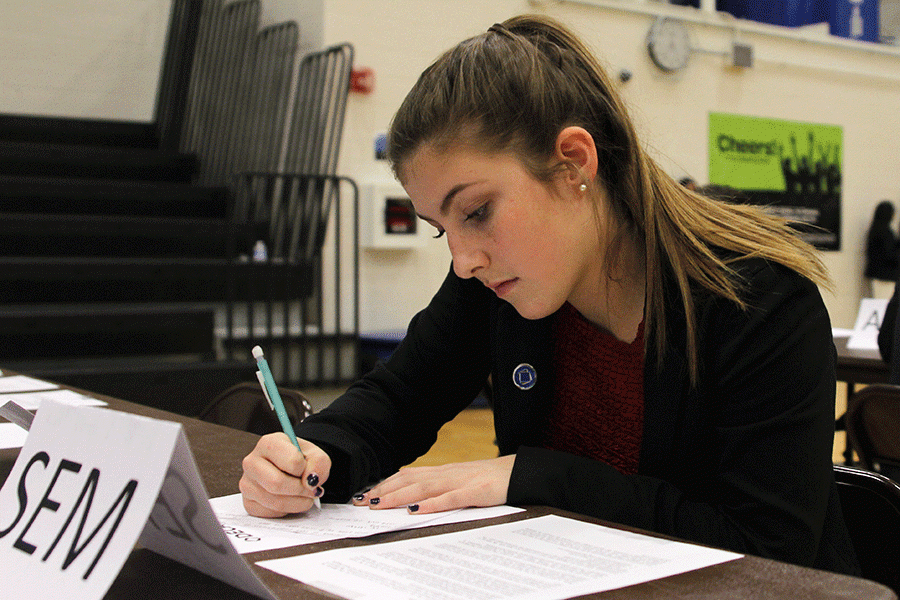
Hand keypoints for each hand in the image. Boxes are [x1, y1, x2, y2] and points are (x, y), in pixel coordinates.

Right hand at [239, 433, 330, 516]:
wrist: (288, 470)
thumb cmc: (298, 460)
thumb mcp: (315, 455)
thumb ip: (319, 463)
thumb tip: (310, 481)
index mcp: (268, 443)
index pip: (292, 461)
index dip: (305, 469)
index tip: (308, 471)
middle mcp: (252, 462)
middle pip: (277, 483)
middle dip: (300, 490)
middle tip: (310, 489)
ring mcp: (247, 483)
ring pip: (275, 501)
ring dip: (297, 503)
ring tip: (303, 495)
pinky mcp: (248, 502)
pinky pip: (270, 513)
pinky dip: (286, 510)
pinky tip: (289, 500)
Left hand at [352, 455, 515, 513]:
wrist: (519, 472)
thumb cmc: (488, 479)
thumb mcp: (459, 480)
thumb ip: (437, 484)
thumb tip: (411, 491)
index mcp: (443, 471)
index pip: (408, 476)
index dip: (385, 484)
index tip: (364, 493)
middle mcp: (447, 473)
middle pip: (410, 481)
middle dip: (384, 491)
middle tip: (362, 501)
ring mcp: (461, 481)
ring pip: (425, 488)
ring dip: (400, 496)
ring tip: (379, 504)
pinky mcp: (476, 491)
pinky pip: (452, 499)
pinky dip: (434, 504)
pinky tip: (419, 510)